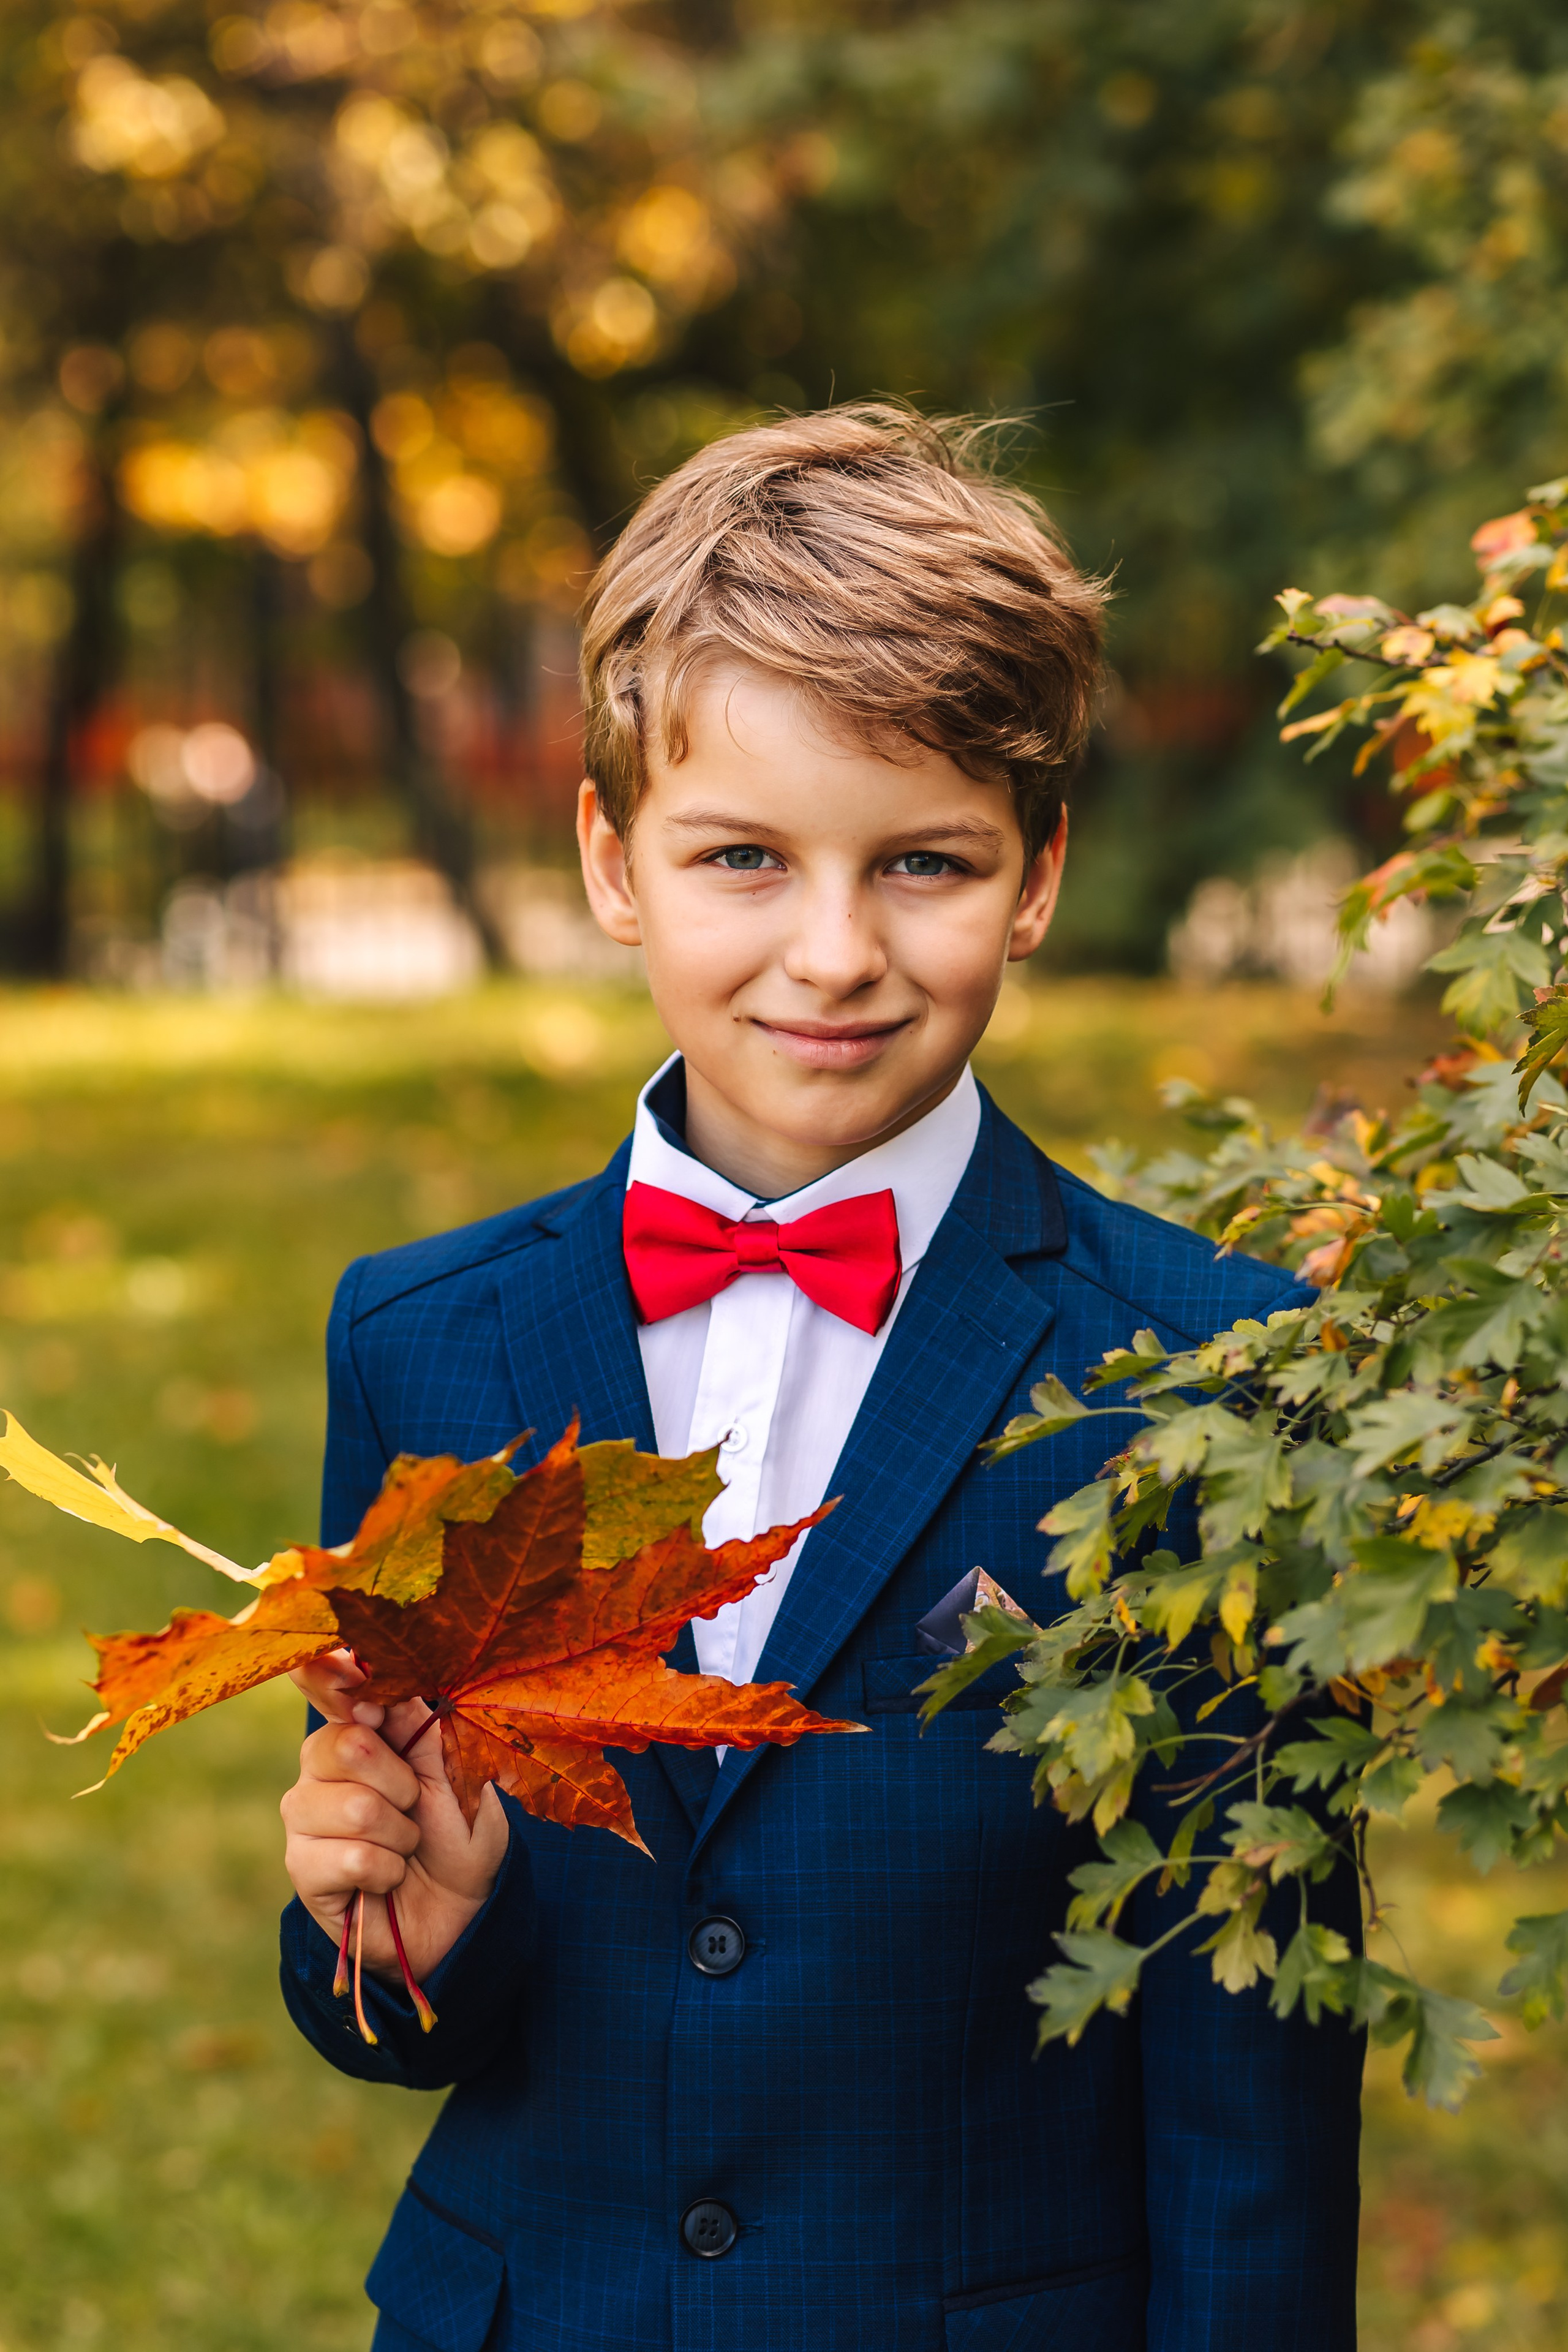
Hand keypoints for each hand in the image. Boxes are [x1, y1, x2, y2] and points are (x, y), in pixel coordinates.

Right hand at [282, 1648, 508, 1984]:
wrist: (461, 1912)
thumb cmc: (460, 1834)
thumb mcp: (456, 1772)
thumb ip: (418, 1728)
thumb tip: (373, 1691)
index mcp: (359, 1729)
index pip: (324, 1681)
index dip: (334, 1673)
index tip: (363, 1682)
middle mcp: (319, 1767)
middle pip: (346, 1745)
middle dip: (402, 1782)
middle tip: (415, 1805)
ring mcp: (304, 1818)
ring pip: (353, 1807)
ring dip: (400, 1833)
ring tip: (405, 1846)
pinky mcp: (303, 1870)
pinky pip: (349, 1857)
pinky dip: (386, 1870)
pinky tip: (387, 1878)